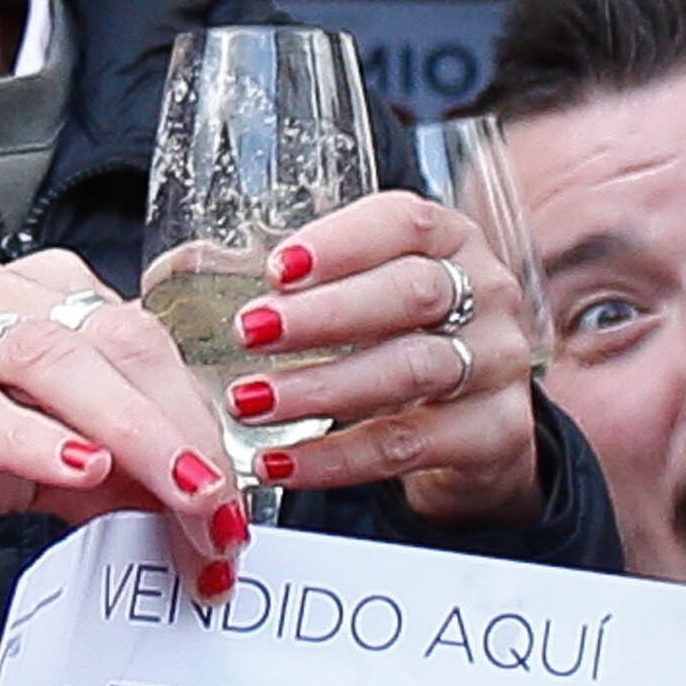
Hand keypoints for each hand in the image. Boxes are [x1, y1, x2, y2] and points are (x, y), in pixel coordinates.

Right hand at [0, 257, 262, 595]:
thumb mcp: (25, 460)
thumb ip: (102, 476)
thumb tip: (187, 513)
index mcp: (45, 299)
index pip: (151, 348)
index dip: (205, 425)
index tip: (239, 510)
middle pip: (121, 343)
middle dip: (186, 432)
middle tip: (225, 516)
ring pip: (56, 361)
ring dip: (131, 430)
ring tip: (180, 489)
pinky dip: (28, 438)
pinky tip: (75, 472)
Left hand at [219, 186, 547, 529]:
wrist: (473, 427)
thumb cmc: (399, 341)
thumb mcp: (366, 299)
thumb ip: (303, 285)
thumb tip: (187, 275)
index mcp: (450, 240)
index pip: (404, 223)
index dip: (340, 243)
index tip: (277, 268)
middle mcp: (487, 291)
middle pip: (410, 293)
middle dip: (323, 315)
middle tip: (249, 333)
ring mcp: (498, 362)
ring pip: (410, 370)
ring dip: (321, 387)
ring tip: (250, 402)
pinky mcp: (496, 431)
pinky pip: (408, 445)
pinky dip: (336, 457)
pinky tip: (280, 461)